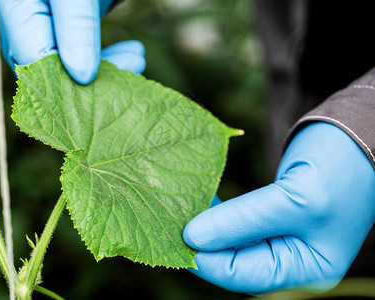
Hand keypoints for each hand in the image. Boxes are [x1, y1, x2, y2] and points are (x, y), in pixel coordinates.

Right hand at [0, 0, 145, 81]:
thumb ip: (77, 27)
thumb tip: (82, 76)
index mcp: (15, 8)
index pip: (31, 59)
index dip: (65, 81)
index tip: (101, 82)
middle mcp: (21, 22)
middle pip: (48, 69)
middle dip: (91, 77)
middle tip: (133, 66)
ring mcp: (40, 28)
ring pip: (66, 68)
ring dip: (104, 69)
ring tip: (137, 57)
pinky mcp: (61, 32)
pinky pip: (77, 58)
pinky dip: (104, 60)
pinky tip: (130, 52)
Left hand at [183, 122, 374, 292]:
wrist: (360, 132)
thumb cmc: (342, 169)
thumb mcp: (294, 199)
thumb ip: (243, 221)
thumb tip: (192, 238)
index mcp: (305, 268)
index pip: (242, 274)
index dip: (206, 258)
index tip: (175, 234)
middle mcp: (292, 258)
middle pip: (234, 260)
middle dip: (204, 242)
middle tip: (170, 219)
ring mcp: (282, 236)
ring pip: (232, 240)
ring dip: (208, 225)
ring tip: (181, 206)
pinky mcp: (273, 214)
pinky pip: (238, 221)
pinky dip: (219, 211)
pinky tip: (202, 198)